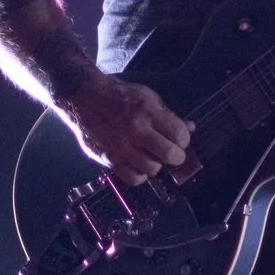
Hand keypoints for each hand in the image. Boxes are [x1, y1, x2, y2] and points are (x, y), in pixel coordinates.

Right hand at [60, 73, 190, 183]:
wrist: (84, 98)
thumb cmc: (119, 96)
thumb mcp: (147, 97)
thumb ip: (168, 114)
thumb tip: (190, 128)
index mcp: (147, 111)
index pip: (179, 135)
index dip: (184, 139)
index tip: (179, 139)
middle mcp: (135, 130)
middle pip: (170, 155)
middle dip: (176, 155)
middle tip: (171, 152)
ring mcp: (121, 146)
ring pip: (153, 169)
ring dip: (156, 164)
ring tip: (151, 155)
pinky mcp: (108, 158)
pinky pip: (133, 179)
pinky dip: (140, 175)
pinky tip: (138, 164)